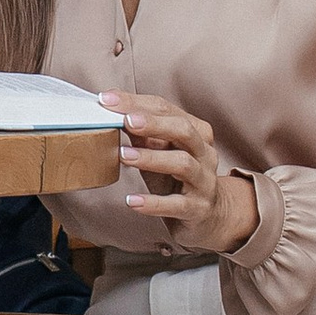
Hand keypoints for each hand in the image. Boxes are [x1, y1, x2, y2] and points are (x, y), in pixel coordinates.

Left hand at [119, 103, 259, 258]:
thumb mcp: (159, 152)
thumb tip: (112, 114)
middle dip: (153, 123)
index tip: (107, 100)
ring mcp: (204, 181)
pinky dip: (153, 202)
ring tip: (124, 155)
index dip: (137, 103)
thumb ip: (141, 134)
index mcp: (196, 132)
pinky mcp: (198, 208)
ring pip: (183, 164)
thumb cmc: (177, 178)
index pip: (167, 110)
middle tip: (126, 121)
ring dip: (151, 158)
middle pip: (183, 130)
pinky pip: (177, 204)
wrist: (208, 214)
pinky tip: (132, 201)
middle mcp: (204, 153)